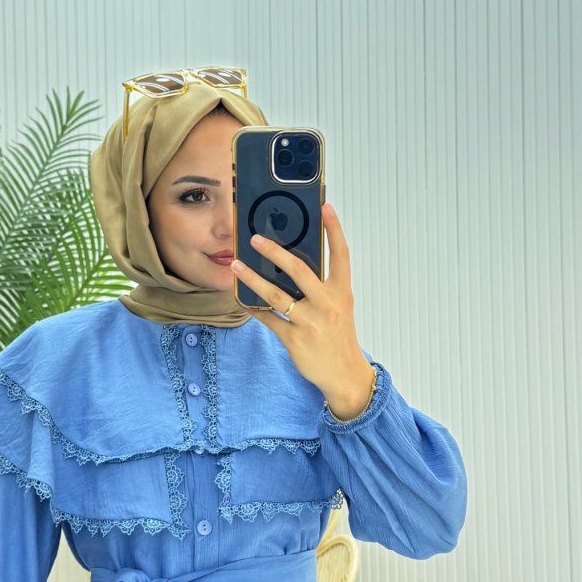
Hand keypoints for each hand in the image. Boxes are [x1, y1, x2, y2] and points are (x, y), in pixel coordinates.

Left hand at [230, 202, 374, 419]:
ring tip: (236, 265)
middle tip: (256, 238)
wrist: (345, 374)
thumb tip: (292, 265)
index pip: (340, 255)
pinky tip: (243, 299)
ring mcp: (310, 323)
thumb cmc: (339, 337)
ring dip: (253, 278)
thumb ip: (322, 287)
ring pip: (276, 295)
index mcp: (341, 292)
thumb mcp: (339, 307)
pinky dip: (254, 309)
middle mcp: (327, 304)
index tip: (325, 207)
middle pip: (300, 270)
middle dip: (275, 252)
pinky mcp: (295, 340)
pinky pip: (269, 320)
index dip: (335, 230)